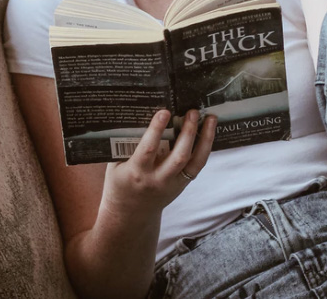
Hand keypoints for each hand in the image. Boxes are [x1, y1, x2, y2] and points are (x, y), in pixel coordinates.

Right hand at [101, 109, 215, 219]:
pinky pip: (198, 165)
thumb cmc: (120, 183)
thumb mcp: (116, 165)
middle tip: (192, 111)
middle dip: (188, 132)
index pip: (148, 149)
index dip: (156, 130)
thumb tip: (140, 115)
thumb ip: (126, 145)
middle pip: (178, 156)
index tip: (165, 111)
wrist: (130, 215)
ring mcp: (173, 183)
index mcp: (136, 172)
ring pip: (195, 161)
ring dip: (205, 138)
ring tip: (210, 118)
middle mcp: (157, 179)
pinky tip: (210, 131)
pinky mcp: (183, 184)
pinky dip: (206, 147)